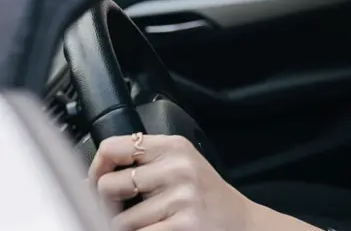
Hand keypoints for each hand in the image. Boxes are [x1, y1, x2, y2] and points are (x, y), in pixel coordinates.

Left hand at [89, 133, 251, 230]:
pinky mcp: (182, 226)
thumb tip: (91, 179)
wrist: (240, 223)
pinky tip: (157, 230)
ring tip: (153, 222)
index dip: (97, 168)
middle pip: (108, 186)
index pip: (112, 148)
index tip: (99, 182)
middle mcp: (178, 168)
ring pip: (119, 221)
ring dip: (129, 228)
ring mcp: (181, 198)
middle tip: (127, 209)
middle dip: (109, 204)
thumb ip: (146, 161)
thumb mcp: (182, 164)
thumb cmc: (205, 196)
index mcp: (174, 147)